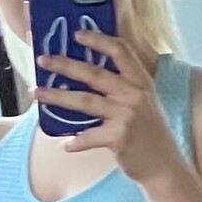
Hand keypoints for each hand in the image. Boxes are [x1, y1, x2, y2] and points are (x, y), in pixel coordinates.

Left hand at [32, 29, 183, 185]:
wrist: (164, 167)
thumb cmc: (150, 134)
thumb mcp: (144, 103)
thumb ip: (123, 87)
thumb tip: (85, 74)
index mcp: (141, 82)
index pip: (120, 51)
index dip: (98, 40)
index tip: (77, 34)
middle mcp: (134, 95)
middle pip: (94, 74)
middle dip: (65, 65)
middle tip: (42, 60)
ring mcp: (126, 116)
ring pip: (85, 102)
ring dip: (57, 98)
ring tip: (36, 94)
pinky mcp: (119, 138)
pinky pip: (90, 137)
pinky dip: (76, 142)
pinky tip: (65, 145)